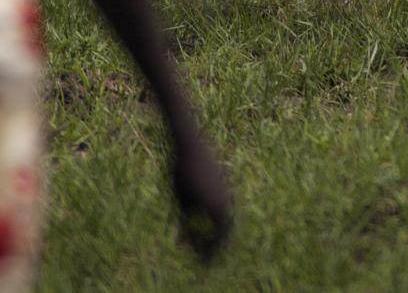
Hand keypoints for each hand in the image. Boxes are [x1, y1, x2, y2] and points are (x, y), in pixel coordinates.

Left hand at [170, 133, 233, 260]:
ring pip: (222, 217)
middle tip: (203, 254)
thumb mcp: (181, 203)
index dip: (210, 252)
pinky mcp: (221, 182)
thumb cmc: (182, 174)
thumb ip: (187, 224)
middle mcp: (226, 200)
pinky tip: (197, 217)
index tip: (202, 262)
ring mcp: (225, 190)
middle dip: (213, 243)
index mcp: (218, 208)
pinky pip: (220, 205)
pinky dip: (211, 216)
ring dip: (212, 229)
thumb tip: (189, 243)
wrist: (189, 144)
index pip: (219, 238)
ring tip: (197, 236)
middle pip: (224, 229)